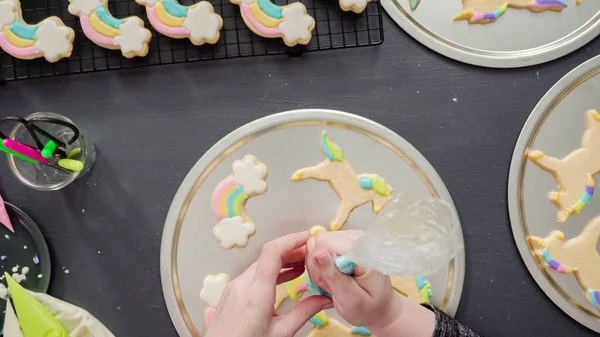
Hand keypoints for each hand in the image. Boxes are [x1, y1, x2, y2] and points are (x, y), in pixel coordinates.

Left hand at [206, 232, 332, 336]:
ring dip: (282, 260)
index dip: (292, 239)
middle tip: (311, 253)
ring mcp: (235, 287)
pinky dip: (271, 270)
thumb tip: (324, 299)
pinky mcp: (232, 292)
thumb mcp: (280, 334)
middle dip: (292, 250)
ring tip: (302, 264)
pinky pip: (253, 274)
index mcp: (256, 293)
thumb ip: (304, 313)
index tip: (308, 237)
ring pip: (261, 264)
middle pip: (269, 255)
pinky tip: (284, 276)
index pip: (273, 252)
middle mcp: (243, 285)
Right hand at [306, 230, 434, 336]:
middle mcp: (356, 239)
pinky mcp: (342, 243)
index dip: (319, 263)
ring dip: (319, 269)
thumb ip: (334, 275)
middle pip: (319, 242)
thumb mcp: (350, 299)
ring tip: (334, 285)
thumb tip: (318, 252)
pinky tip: (333, 279)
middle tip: (332, 287)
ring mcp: (348, 239)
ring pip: (316, 246)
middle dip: (319, 267)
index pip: (325, 242)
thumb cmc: (368, 308)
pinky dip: (321, 267)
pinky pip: (319, 250)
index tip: (329, 283)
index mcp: (363, 251)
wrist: (379, 308)